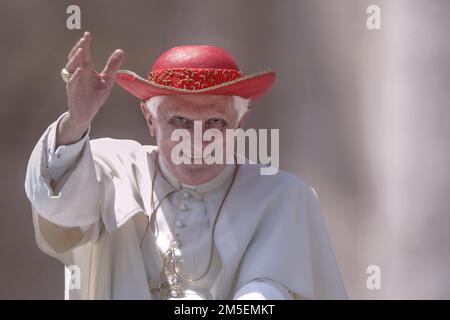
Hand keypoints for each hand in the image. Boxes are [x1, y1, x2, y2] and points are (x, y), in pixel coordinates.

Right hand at [57, 31, 124, 145]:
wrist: (87, 113)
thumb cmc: (95, 95)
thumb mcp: (107, 80)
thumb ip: (112, 66)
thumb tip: (121, 51)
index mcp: (86, 69)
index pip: (84, 54)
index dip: (85, 45)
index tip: (88, 34)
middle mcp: (78, 73)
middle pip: (76, 58)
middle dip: (79, 48)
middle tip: (84, 40)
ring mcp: (74, 82)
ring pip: (71, 69)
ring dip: (75, 59)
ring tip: (81, 51)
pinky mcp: (73, 93)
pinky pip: (72, 83)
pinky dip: (76, 77)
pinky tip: (80, 70)